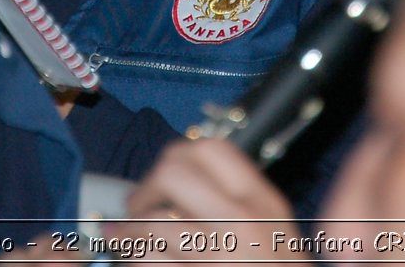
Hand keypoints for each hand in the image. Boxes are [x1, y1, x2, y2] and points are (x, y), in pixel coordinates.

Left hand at [110, 139, 309, 263]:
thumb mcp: (276, 230)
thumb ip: (240, 200)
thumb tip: (185, 179)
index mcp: (263, 202)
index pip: (211, 149)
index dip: (178, 155)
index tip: (167, 171)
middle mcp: (240, 223)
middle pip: (172, 173)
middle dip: (147, 187)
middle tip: (140, 204)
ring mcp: (216, 255)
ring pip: (150, 220)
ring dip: (131, 228)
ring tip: (128, 234)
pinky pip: (147, 258)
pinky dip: (136, 256)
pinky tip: (138, 257)